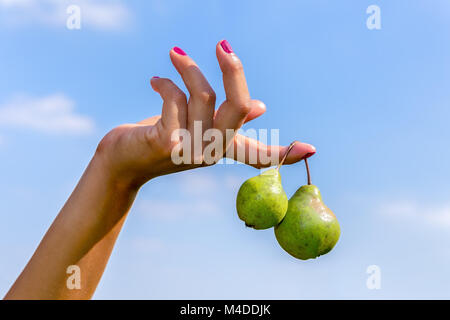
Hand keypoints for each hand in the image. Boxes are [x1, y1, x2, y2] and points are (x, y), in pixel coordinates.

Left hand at [95, 41, 315, 189]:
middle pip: (238, 107)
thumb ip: (225, 118)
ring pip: (202, 95)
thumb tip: (260, 107)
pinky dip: (165, 83)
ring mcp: (190, 150)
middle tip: (222, 45)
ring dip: (188, 68)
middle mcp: (212, 152)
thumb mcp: (196, 126)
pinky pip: (174, 99)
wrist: (121, 162)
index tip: (311, 149)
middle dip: (233, 71)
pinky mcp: (166, 143)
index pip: (259, 155)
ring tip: (175, 55)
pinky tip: (156, 81)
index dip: (284, 152)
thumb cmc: (160, 138)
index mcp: (223, 148)